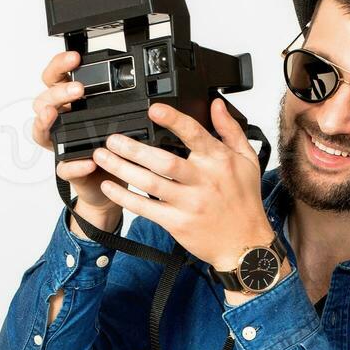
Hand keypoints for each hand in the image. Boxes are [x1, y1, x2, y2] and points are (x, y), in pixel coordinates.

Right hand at [30, 50, 120, 233]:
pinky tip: (88, 161)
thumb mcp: (119, 120)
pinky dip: (74, 164)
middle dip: (57, 91)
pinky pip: (63, 167)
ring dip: (47, 120)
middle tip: (78, 90)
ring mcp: (59, 146)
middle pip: (42, 100)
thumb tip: (147, 92)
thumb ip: (123, 105)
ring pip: (40, 130)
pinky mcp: (67, 170)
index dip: (60, 65)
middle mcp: (60, 123)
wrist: (111, 182)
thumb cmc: (112, 147)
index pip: (56, 79)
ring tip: (57, 114)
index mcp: (71, 105)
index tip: (75, 58)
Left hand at [90, 98, 272, 269]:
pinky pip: (145, 208)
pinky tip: (109, 187)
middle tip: (112, 139)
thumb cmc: (244, 202)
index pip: (194, 134)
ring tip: (102, 157)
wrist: (244, 245)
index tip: (153, 109)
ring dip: (122, 169)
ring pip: (150, 183)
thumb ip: (230, 129)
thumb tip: (216, 104)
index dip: (173, 120)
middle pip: (163, 160)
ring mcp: (189, 203)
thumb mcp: (246, 160)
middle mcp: (203, 180)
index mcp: (218, 161)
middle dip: (133, 149)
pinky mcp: (177, 223)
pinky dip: (125, 197)